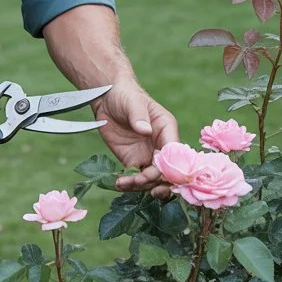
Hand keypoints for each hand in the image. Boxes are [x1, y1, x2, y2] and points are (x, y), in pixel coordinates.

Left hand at [93, 82, 178, 197]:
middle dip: (156, 181)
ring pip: (153, 180)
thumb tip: (145, 130)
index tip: (155, 173)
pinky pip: (136, 179)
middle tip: (140, 182)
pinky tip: (119, 184)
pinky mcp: (133, 161)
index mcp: (167, 130)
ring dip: (142, 186)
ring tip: (124, 183)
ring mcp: (148, 156)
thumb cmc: (125, 95)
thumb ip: (139, 115)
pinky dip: (130, 185)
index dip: (169, 167)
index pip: (174, 154)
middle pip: (167, 172)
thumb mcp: (133, 102)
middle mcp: (161, 146)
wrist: (107, 98)